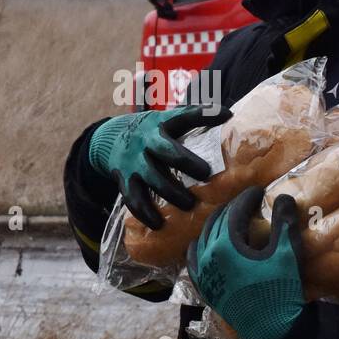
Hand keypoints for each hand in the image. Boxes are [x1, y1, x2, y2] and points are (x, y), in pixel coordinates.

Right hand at [88, 105, 231, 228]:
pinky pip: (133, 198)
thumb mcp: (167, 120)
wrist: (109, 138)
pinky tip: (158, 224)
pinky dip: (145, 213)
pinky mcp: (124, 179)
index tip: (226, 114)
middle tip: (206, 174)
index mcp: (161, 124)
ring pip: (151, 177)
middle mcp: (146, 140)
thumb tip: (229, 116)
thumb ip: (194, 119)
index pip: (184, 115)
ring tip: (189, 205)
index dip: (204, 114)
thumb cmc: (151, 132)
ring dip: (171, 193)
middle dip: (186, 162)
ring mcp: (133, 160)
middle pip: (166, 151)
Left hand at [186, 186, 304, 338]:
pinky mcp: (205, 287)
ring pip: (203, 239)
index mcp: (226, 244)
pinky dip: (198, 248)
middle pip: (217, 222)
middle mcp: (208, 255)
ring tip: (230, 220)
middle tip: (248, 203)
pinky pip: (193, 262)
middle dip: (233, 209)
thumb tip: (282, 196)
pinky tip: (204, 245)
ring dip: (216, 225)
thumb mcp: (287, 252)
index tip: (259, 191)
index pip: (235, 211)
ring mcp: (204, 273)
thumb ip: (284, 222)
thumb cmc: (279, 289)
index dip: (248, 198)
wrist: (270, 329)